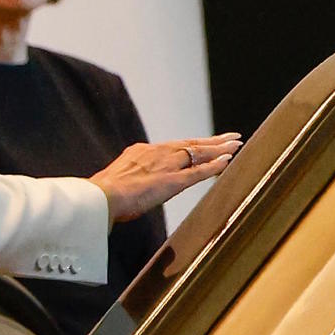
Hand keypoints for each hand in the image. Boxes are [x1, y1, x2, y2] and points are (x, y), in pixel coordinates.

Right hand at [92, 134, 239, 222]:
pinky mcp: (172, 181)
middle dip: (211, 141)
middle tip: (230, 137)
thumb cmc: (99, 196)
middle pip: (189, 145)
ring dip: (218, 149)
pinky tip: (227, 160)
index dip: (188, 145)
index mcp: (139, 154)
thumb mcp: (113, 182)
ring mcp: (165, 166)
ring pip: (197, 153)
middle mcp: (155, 154)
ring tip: (235, 145)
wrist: (99, 198)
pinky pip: (198, 172)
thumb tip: (124, 193)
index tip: (200, 144)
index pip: (171, 148)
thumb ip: (126, 182)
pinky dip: (214, 166)